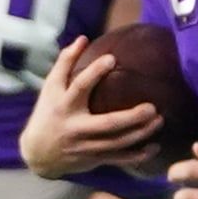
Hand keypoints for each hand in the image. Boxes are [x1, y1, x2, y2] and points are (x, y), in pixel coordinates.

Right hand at [18, 36, 162, 176]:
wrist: (38, 154)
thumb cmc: (47, 114)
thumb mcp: (50, 88)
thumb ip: (65, 63)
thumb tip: (83, 38)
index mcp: (64, 106)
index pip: (80, 87)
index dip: (95, 72)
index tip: (112, 59)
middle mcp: (76, 128)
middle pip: (107, 124)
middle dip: (131, 117)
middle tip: (152, 107)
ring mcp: (86, 146)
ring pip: (117, 143)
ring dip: (140, 133)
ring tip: (159, 120)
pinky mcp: (94, 159)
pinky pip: (118, 159)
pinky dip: (137, 156)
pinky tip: (154, 147)